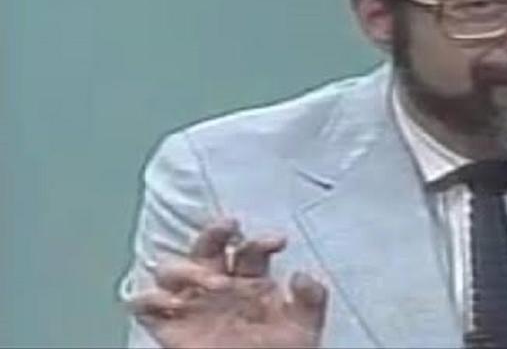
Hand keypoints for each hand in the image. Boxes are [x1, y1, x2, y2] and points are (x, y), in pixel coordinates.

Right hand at [126, 218, 328, 348]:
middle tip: (229, 229)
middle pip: (205, 246)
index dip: (261, 241)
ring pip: (170, 270)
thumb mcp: (304, 325)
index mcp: (250, 280)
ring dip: (186, 269)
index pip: (249, 248)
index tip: (278, 242)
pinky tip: (175, 303)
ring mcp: (192, 305)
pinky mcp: (170, 328)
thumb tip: (301, 275)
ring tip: (212, 283)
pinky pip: (143, 305)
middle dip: (215, 232)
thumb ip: (311, 299)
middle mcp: (217, 285)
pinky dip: (149, 299)